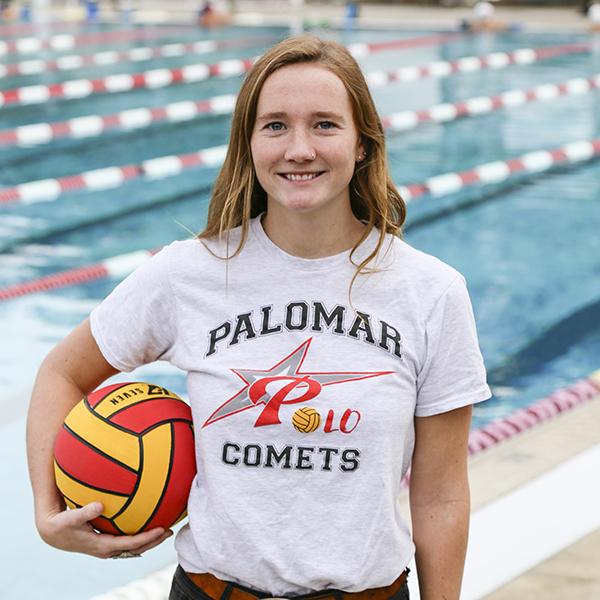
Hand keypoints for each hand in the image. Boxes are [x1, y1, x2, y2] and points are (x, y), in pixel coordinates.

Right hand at [37, 502, 172, 557]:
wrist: (53, 532)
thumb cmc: (62, 524)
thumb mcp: (70, 518)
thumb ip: (84, 513)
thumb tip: (99, 505)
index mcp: (102, 546)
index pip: (130, 544)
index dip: (147, 538)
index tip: (162, 529)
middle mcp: (108, 549)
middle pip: (137, 548)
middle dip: (154, 541)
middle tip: (171, 530)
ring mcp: (108, 547)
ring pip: (133, 546)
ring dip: (149, 539)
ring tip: (165, 528)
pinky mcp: (106, 541)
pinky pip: (127, 539)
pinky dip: (139, 534)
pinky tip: (147, 521)